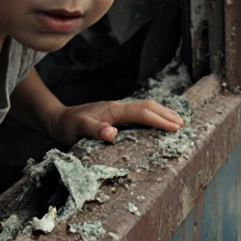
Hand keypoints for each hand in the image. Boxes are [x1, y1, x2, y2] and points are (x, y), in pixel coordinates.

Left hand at [49, 99, 184, 144]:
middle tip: (183, 125)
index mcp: (113, 110)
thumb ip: (94, 130)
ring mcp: (118, 111)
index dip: (159, 120)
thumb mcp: (78, 129)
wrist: (58, 120)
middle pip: (148, 106)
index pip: (142, 112)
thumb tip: (113, 134)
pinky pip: (140, 113)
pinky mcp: (116, 116)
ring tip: (177, 122)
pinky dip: (153, 116)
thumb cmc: (67, 126)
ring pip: (145, 107)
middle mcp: (118, 107)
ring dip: (162, 113)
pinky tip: (157, 123)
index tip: (175, 128)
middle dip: (166, 114)